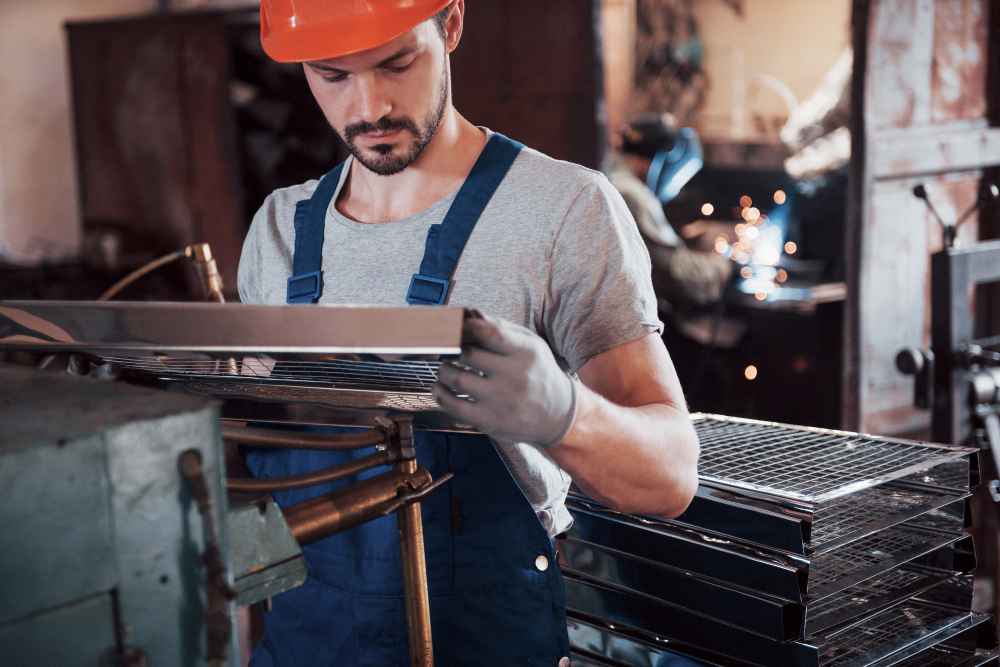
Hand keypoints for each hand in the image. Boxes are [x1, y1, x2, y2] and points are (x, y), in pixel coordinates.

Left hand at [432, 314, 576, 446]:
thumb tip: (469, 314)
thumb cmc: (538, 373)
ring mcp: (502, 401)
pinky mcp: (490, 421)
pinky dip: (441, 395)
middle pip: (468, 354)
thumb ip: (500, 328)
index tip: (456, 327)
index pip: (490, 333)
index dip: (466, 327)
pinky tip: (441, 388)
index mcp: (526, 353)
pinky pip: (455, 406)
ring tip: (446, 368)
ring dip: (444, 370)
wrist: (558, 415)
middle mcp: (516, 376)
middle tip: (448, 349)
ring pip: (458, 379)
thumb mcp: (530, 345)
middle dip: (452, 349)